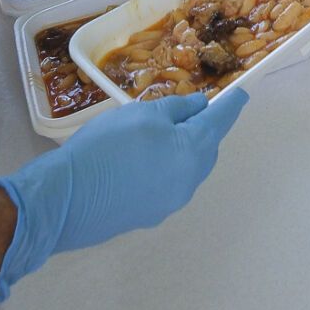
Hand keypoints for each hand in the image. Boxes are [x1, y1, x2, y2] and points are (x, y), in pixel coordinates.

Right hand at [0, 92, 245, 298]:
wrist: (67, 199)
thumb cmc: (108, 146)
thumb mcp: (142, 114)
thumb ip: (176, 109)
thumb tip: (199, 107)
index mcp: (192, 152)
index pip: (219, 122)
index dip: (231, 106)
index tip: (243, 94)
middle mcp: (189, 181)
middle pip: (206, 149)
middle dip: (203, 130)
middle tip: (188, 112)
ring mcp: (170, 203)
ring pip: (188, 169)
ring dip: (183, 151)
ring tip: (160, 136)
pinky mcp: (149, 215)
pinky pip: (168, 185)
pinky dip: (164, 168)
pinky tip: (140, 162)